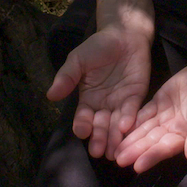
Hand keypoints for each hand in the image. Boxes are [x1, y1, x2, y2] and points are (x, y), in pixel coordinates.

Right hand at [47, 27, 151, 159]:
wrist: (124, 34)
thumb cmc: (98, 47)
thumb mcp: (78, 60)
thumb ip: (66, 77)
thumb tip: (50, 95)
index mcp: (87, 99)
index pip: (83, 117)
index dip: (82, 125)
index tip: (82, 132)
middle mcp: (103, 105)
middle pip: (100, 126)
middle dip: (99, 139)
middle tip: (98, 152)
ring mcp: (120, 103)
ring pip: (115, 124)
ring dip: (114, 138)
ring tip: (113, 150)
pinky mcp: (136, 97)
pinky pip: (132, 111)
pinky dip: (129, 119)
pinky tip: (125, 127)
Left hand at [114, 55, 186, 172]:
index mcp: (186, 135)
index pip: (165, 148)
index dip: (151, 156)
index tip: (137, 166)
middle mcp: (172, 129)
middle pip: (151, 141)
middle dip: (135, 150)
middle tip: (118, 159)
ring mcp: (164, 116)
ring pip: (144, 129)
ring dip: (130, 139)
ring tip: (114, 149)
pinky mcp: (159, 102)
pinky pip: (143, 113)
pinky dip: (132, 120)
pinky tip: (118, 127)